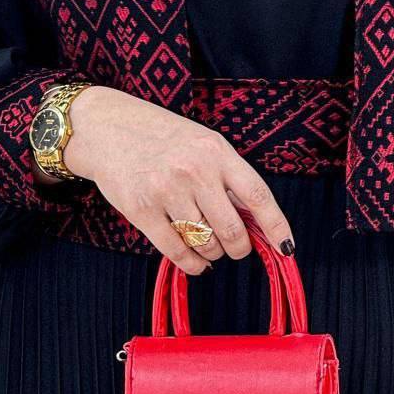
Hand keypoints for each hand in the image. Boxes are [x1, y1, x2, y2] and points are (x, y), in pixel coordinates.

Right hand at [63, 86, 294, 273]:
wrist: (107, 128)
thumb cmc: (162, 139)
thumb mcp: (203, 145)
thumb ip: (228, 178)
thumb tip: (257, 223)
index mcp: (217, 151)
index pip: (257, 195)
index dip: (275, 226)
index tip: (286, 247)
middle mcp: (194, 170)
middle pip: (233, 230)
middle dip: (239, 248)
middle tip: (235, 248)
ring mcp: (166, 190)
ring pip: (205, 244)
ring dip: (212, 254)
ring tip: (208, 246)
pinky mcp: (141, 210)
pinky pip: (176, 251)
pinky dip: (191, 264)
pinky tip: (195, 261)